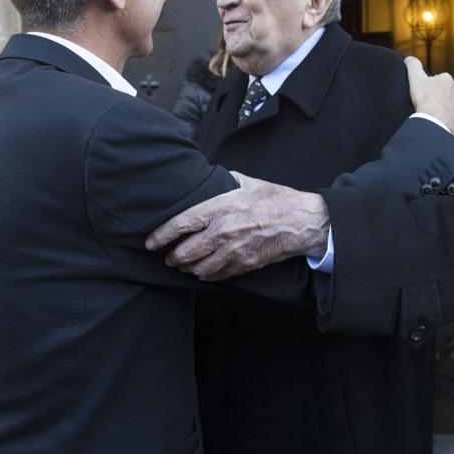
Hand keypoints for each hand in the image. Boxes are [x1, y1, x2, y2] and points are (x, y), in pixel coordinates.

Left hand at [146, 173, 329, 281]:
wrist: (302, 221)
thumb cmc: (276, 199)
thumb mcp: (247, 183)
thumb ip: (224, 182)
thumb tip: (208, 178)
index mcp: (221, 207)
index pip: (182, 223)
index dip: (162, 235)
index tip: (150, 242)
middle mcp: (225, 230)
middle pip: (186, 251)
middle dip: (173, 257)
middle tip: (167, 257)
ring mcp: (235, 250)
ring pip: (200, 267)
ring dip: (188, 268)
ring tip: (183, 265)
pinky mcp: (245, 264)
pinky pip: (218, 275)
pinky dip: (207, 275)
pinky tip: (203, 271)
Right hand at [405, 56, 453, 136]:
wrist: (436, 122)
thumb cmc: (426, 100)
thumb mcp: (415, 80)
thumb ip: (413, 66)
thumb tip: (409, 58)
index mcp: (447, 79)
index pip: (439, 81)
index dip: (431, 89)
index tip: (426, 96)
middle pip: (450, 93)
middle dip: (443, 98)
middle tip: (432, 107)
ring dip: (450, 109)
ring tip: (439, 117)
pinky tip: (446, 124)